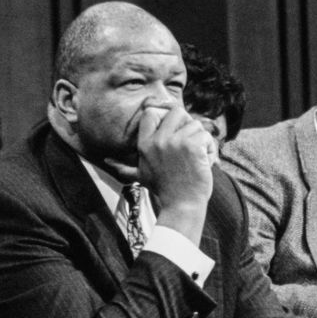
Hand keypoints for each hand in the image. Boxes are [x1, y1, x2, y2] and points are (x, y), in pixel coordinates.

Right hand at [135, 103, 214, 240]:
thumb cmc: (164, 191)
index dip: (165, 115)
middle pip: (177, 112)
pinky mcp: (193, 146)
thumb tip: (106, 161)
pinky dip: (210, 150)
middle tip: (191, 141)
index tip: (175, 128)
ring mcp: (176, 142)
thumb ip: (124, 167)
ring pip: (196, 125)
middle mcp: (158, 140)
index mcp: (145, 144)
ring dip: (202, 140)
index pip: (151, 112)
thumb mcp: (140, 176)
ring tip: (198, 158)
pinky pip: (207, 136)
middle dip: (188, 124)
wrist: (181, 205)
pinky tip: (205, 163)